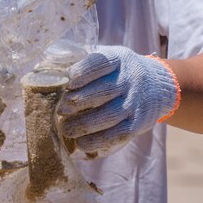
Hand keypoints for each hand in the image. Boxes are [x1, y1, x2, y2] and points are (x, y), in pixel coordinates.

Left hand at [58, 45, 179, 155]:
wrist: (158, 86)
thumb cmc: (119, 72)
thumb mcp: (107, 58)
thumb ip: (81, 60)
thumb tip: (45, 65)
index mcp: (119, 58)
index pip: (99, 63)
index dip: (81, 73)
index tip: (66, 82)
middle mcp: (130, 78)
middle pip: (103, 91)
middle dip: (79, 101)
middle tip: (60, 109)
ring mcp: (136, 102)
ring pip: (110, 115)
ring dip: (85, 125)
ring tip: (66, 129)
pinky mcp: (139, 122)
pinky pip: (118, 134)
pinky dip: (99, 141)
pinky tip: (82, 144)